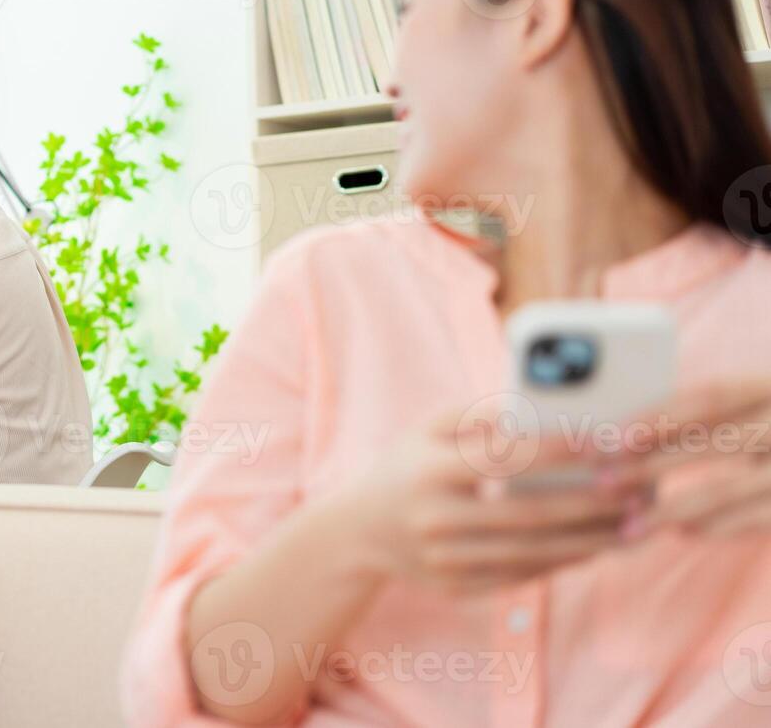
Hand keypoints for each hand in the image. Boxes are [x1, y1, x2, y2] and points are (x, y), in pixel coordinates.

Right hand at [343, 399, 646, 595]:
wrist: (357, 531)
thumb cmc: (407, 465)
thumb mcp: (427, 428)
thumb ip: (480, 413)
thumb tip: (543, 409)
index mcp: (429, 468)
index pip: (504, 457)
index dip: (558, 449)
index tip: (606, 439)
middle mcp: (435, 517)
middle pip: (528, 512)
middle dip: (590, 501)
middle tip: (639, 488)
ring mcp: (444, 559)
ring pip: (533, 552)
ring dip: (590, 539)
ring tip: (634, 523)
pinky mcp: (457, 587)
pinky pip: (522, 576)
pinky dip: (564, 562)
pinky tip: (597, 545)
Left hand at [606, 377, 770, 538]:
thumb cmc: (769, 428)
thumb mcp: (755, 409)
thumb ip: (712, 417)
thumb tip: (622, 437)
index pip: (711, 398)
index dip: (660, 417)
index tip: (611, 439)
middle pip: (714, 443)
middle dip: (652, 464)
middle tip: (602, 483)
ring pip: (731, 487)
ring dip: (674, 507)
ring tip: (631, 522)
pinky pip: (759, 519)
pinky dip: (717, 526)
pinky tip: (681, 531)